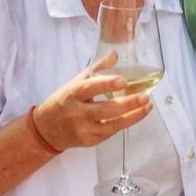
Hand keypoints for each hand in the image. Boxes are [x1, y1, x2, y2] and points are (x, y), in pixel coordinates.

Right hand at [31, 52, 151, 151]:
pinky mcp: (90, 141)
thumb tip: (115, 54)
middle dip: (128, 104)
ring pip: (112, 125)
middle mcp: (78, 113)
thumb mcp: (75, 82)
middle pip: (105, 109)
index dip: (107, 84)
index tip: (123, 80)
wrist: (47, 129)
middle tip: (145, 97)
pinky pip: (111, 132)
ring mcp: (84, 129)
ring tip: (147, 107)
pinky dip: (124, 123)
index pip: (90, 88)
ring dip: (133, 117)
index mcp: (72, 94)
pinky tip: (136, 115)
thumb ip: (96, 69)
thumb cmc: (64, 102)